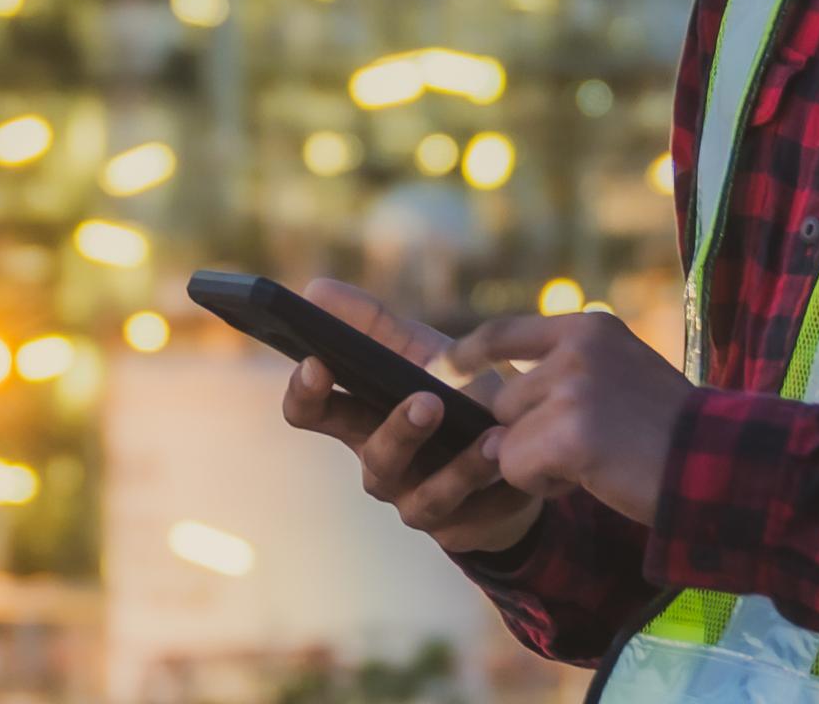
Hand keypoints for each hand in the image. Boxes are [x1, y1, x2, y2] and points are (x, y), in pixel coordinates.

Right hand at [280, 279, 543, 553]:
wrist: (509, 455)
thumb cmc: (452, 396)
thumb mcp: (418, 352)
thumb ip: (372, 324)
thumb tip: (315, 290)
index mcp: (360, 419)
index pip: (311, 412)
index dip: (305, 392)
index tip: (316, 362)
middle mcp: (380, 464)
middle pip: (372, 454)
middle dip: (398, 430)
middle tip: (427, 401)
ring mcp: (416, 500)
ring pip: (425, 494)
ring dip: (458, 468)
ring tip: (489, 440)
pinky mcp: (458, 527)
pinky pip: (475, 514)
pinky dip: (495, 489)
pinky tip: (513, 463)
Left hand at [445, 311, 696, 522]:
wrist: (719, 466)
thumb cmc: (672, 433)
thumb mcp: (621, 377)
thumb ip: (566, 374)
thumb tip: (496, 395)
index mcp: (590, 328)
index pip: (506, 332)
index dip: (469, 353)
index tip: (446, 368)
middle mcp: (578, 349)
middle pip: (502, 400)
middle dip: (526, 436)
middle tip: (585, 450)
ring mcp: (573, 388)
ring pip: (506, 436)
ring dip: (536, 462)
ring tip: (594, 462)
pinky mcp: (569, 433)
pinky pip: (516, 467)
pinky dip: (543, 485)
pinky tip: (590, 479)